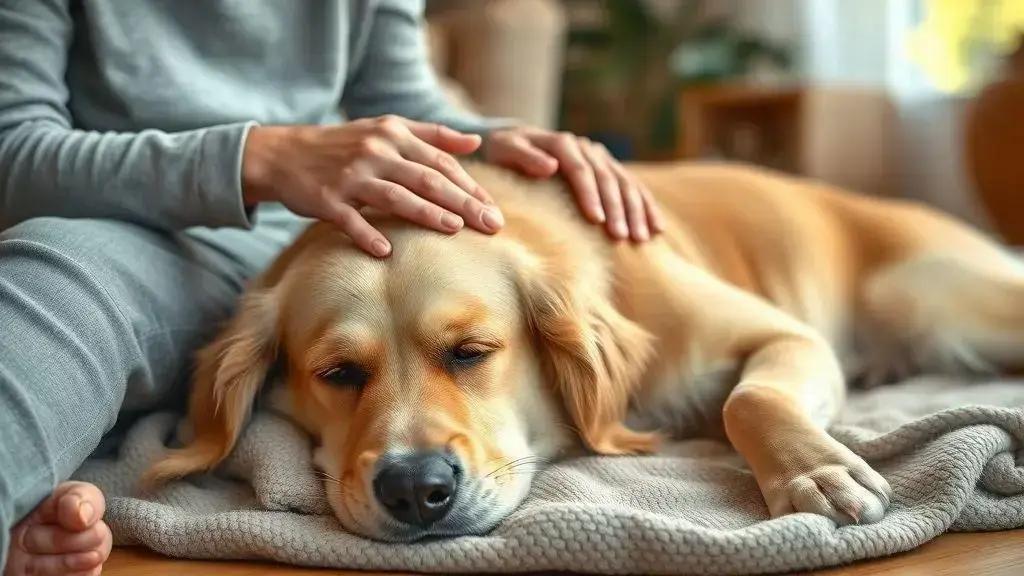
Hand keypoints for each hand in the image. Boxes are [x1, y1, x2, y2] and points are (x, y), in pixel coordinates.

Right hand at [242, 115, 503, 256]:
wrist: (283, 154)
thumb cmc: (344, 146)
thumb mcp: (386, 129)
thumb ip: (432, 136)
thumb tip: (475, 144)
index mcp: (393, 134)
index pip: (441, 162)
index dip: (470, 185)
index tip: (493, 208)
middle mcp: (375, 152)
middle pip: (427, 179)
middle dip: (463, 203)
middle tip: (491, 224)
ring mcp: (350, 175)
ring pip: (395, 196)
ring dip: (426, 213)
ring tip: (454, 229)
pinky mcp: (326, 199)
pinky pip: (350, 219)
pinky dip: (367, 234)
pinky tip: (386, 252)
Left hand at [483, 127, 663, 240]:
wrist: (513, 143)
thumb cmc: (502, 153)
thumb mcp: (504, 150)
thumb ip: (524, 156)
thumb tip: (551, 166)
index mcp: (562, 143)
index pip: (581, 170)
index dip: (590, 194)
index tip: (596, 220)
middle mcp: (586, 148)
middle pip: (607, 178)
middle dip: (617, 208)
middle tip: (621, 237)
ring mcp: (601, 158)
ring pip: (626, 184)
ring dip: (636, 211)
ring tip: (640, 238)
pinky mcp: (609, 170)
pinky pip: (634, 188)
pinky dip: (647, 207)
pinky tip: (657, 229)